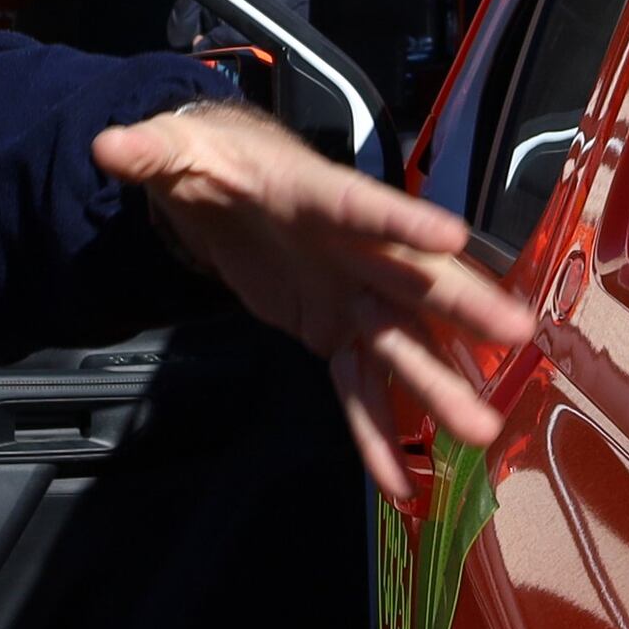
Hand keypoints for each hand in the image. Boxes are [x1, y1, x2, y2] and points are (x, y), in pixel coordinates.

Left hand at [89, 97, 536, 502]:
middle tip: (518, 333)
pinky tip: (402, 484)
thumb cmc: (212, 159)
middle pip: (411, 279)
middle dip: (463, 306)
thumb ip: (149, 152)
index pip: (364, 205)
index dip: (404, 219)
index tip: (451, 235)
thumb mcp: (175, 150)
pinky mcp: (336, 334)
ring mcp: (352, 297)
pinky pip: (362, 390)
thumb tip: (110, 144)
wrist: (224, 187)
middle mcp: (354, 249)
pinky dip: (380, 436)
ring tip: (481, 432)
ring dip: (439, 387)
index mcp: (320, 196)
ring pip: (402, 345)